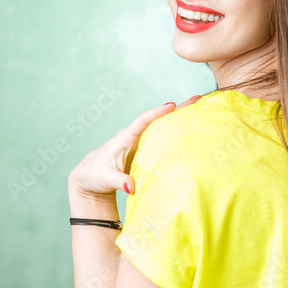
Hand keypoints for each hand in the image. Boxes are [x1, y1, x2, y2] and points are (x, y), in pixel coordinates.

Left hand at [68, 95, 200, 198]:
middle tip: (196, 99)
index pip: (142, 122)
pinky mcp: (144, 147)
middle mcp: (133, 135)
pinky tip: (189, 124)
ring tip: (198, 105)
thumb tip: (132, 187)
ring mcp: (139, 140)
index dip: (156, 113)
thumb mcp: (105, 179)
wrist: (90, 176)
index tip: (171, 105)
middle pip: (156, 118)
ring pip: (160, 124)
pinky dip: (174, 127)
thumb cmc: (96, 175)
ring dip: (178, 115)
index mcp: (123, 138)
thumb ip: (119, 182)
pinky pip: (160, 134)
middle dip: (175, 108)